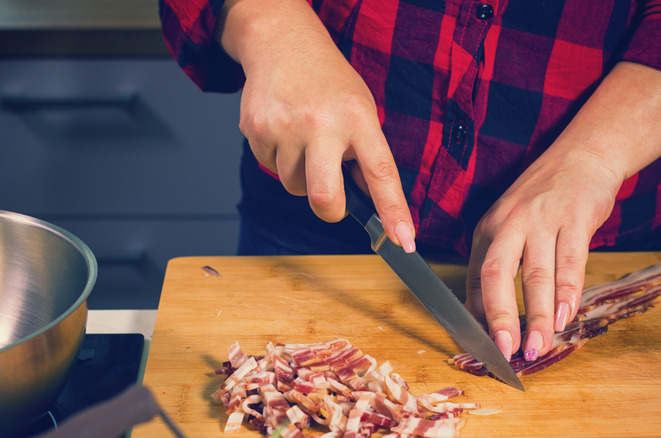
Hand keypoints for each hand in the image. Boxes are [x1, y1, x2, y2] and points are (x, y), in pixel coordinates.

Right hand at [218, 0, 415, 250]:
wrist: (282, 44)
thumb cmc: (328, 83)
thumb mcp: (361, 109)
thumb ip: (364, 154)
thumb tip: (369, 203)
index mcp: (357, 118)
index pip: (381, 173)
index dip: (394, 211)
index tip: (404, 241)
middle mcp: (321, 123)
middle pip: (325, 197)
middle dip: (331, 211)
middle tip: (334, 201)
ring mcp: (284, 127)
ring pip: (294, 187)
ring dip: (303, 178)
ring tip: (306, 143)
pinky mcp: (256, 130)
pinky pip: (270, 168)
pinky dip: (280, 160)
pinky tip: (284, 132)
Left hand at [464, 61, 660, 360]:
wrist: (582, 156)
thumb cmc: (543, 200)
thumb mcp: (510, 225)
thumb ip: (499, 265)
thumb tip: (482, 313)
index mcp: (488, 230)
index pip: (475, 278)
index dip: (478, 315)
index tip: (483, 347)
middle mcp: (509, 224)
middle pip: (496, 274)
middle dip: (500, 316)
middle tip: (505, 351)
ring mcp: (542, 219)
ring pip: (537, 275)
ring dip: (537, 315)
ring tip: (539, 346)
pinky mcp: (574, 218)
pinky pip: (571, 261)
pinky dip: (568, 293)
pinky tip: (565, 317)